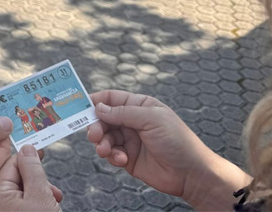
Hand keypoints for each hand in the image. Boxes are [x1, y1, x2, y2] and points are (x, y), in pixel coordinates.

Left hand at [0, 145, 60, 211]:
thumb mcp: (40, 195)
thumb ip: (33, 169)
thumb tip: (27, 149)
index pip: (11, 163)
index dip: (29, 158)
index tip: (41, 152)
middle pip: (15, 177)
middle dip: (36, 179)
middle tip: (51, 187)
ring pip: (19, 190)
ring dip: (38, 191)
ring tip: (52, 198)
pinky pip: (19, 202)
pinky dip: (33, 201)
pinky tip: (46, 204)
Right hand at [86, 90, 245, 204]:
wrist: (191, 174)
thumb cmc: (177, 141)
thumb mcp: (151, 119)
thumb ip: (123, 112)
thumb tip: (98, 108)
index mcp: (139, 105)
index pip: (112, 98)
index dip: (96, 101)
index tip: (80, 107)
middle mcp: (132, 121)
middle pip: (103, 118)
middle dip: (96, 126)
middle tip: (94, 135)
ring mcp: (129, 139)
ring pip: (104, 137)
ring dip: (102, 143)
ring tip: (105, 151)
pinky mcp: (127, 157)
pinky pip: (110, 153)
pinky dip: (112, 156)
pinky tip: (122, 160)